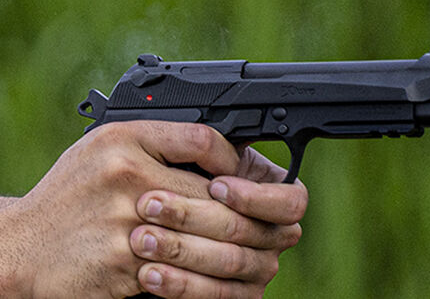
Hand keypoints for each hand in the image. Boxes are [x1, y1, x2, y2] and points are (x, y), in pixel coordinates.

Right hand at [1, 121, 251, 297]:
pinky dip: (207, 283)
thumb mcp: (100, 153)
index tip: (241, 180)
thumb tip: (224, 157)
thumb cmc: (65, 202)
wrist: (18, 249)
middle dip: (252, 219)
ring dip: (238, 255)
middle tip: (269, 230)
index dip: (236, 162)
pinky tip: (217, 282)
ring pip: (210, 239)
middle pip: (217, 196)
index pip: (204, 139)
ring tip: (251, 259)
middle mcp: (124, 174)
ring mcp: (124, 220)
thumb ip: (153, 146)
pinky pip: (185, 274)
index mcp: (122, 139)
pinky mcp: (122, 262)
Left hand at [130, 146, 307, 297]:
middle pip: (246, 230)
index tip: (215, 186)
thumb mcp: (186, 157)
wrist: (140, 230)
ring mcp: (258, 269)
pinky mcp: (237, 296)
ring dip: (179, 249)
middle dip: (193, 215)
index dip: (254, 196)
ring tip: (140, 238)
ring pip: (229, 263)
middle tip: (148, 205)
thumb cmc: (166, 184)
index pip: (289, 201)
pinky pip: (215, 295)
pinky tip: (148, 273)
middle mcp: (273, 235)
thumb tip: (214, 146)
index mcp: (272, 197)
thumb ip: (206, 149)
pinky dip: (179, 284)